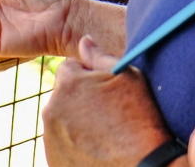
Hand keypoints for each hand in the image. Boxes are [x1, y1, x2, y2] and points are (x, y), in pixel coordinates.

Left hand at [41, 36, 176, 166]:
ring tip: (105, 133)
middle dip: (79, 99)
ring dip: (75, 122)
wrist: (144, 166)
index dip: (89, 76)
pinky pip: (61, 144)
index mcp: (68, 83)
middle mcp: (52, 109)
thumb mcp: (128, 78)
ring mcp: (51, 137)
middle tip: (107, 114)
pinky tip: (97, 148)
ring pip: (61, 120)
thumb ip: (99, 56)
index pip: (69, 68)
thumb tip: (84, 40)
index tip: (106, 91)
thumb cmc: (140, 120)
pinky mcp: (53, 160)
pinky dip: (74, 144)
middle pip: (63, 94)